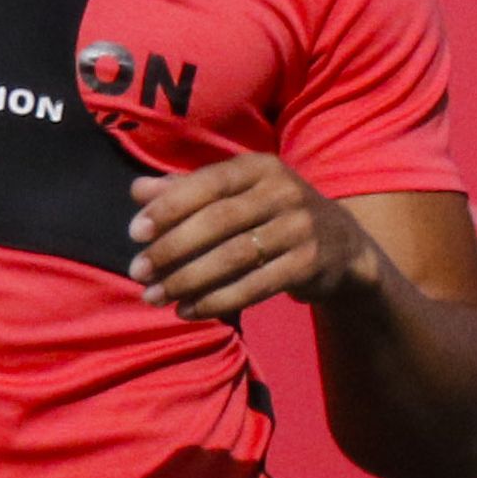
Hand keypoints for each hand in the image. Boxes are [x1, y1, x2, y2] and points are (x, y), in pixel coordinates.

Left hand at [127, 154, 381, 320]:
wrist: (341, 245)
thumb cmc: (270, 213)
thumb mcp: (235, 194)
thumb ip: (186, 190)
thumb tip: (137, 191)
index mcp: (259, 167)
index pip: (208, 183)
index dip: (170, 206)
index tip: (135, 232)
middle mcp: (283, 192)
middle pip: (218, 221)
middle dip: (173, 248)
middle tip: (138, 271)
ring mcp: (300, 228)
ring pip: (234, 257)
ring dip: (188, 280)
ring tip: (155, 296)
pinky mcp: (308, 265)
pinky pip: (255, 286)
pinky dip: (217, 300)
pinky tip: (188, 310)